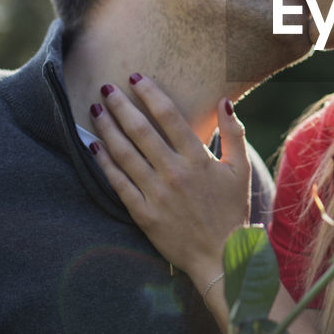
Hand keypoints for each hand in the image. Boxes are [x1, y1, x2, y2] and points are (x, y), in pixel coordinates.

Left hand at [89, 77, 251, 287]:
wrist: (221, 256)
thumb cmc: (231, 210)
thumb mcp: (240, 169)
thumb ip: (234, 133)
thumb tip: (224, 100)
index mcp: (198, 159)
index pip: (168, 116)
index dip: (149, 93)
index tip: (134, 77)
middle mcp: (174, 173)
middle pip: (140, 130)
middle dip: (120, 105)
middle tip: (106, 88)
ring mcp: (156, 194)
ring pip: (124, 154)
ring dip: (107, 129)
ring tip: (95, 110)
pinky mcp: (143, 214)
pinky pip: (118, 183)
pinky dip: (104, 163)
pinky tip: (93, 146)